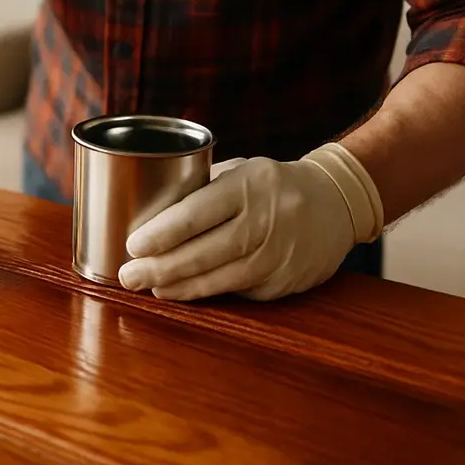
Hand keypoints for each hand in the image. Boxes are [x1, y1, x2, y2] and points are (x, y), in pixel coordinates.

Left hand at [117, 143, 383, 301]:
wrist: (337, 202)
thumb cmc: (273, 184)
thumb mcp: (242, 171)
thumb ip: (202, 189)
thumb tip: (146, 215)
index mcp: (249, 184)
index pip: (196, 213)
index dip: (161, 233)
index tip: (132, 245)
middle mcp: (266, 220)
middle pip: (203, 253)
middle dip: (159, 268)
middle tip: (127, 275)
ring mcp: (279, 255)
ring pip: (219, 279)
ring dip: (179, 287)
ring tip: (150, 286)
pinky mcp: (285, 282)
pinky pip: (238, 291)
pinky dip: (207, 293)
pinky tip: (183, 292)